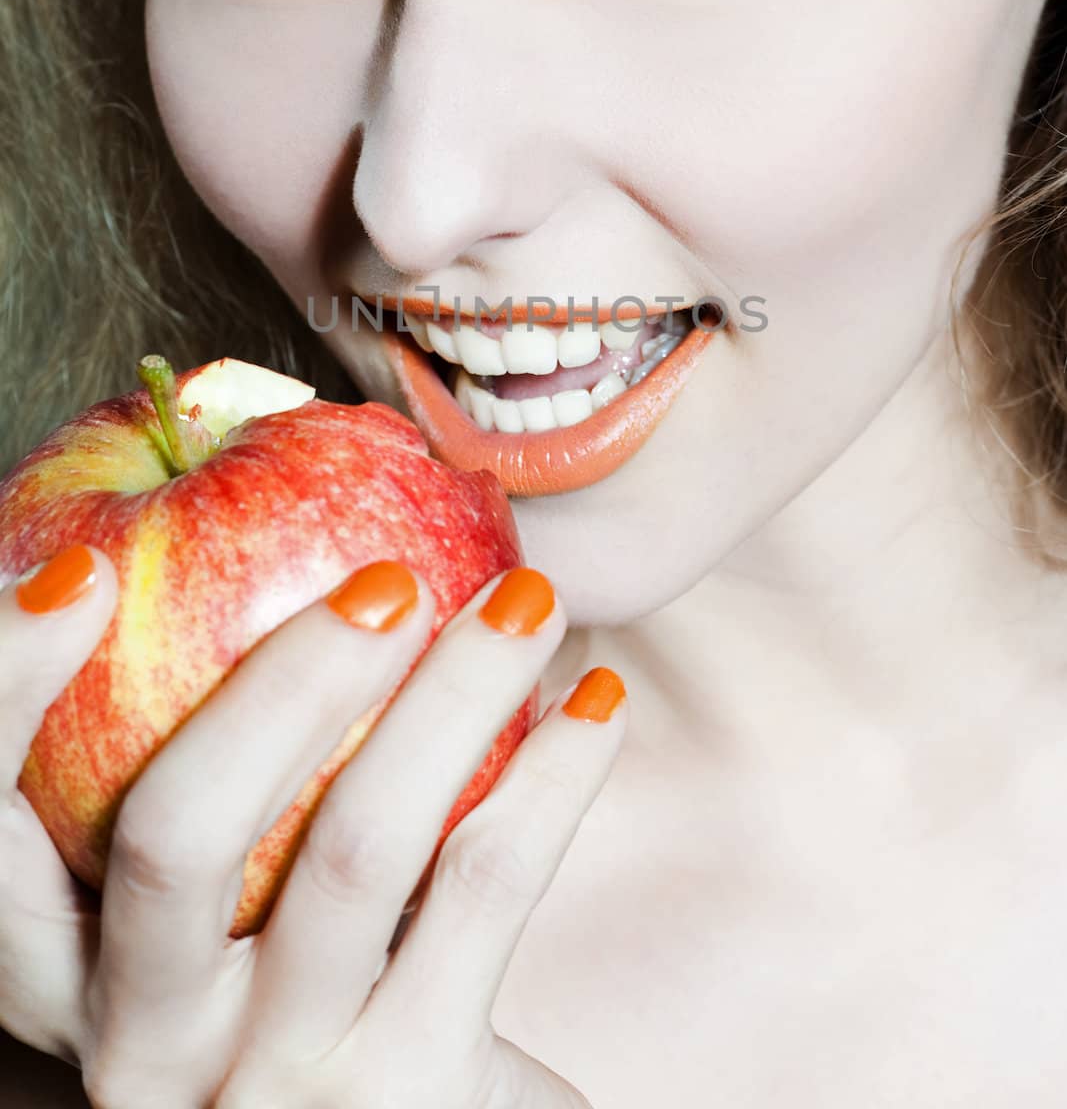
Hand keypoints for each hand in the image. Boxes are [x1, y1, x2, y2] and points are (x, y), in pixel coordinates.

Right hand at [0, 548, 627, 1107]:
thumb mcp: (217, 930)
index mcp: (74, 976)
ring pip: (356, 849)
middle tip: (384, 582)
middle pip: (174, 834)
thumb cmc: (306, 1004)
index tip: (84, 570)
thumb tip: (279, 559)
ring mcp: (277, 1083)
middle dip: (279, 680)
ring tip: (526, 600)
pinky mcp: (411, 1099)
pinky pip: (484, 889)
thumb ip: (215, 790)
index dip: (5, 692)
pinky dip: (555, 773)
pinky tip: (597, 700)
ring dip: (456, 692)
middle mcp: (146, 1043)